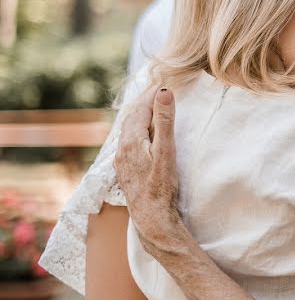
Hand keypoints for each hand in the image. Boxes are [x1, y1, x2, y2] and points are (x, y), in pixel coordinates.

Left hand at [114, 86, 183, 255]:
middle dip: (144, 100)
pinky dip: (138, 129)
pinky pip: (129, 141)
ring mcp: (122, 160)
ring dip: (140, 115)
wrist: (151, 218)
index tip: (163, 81)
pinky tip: (144, 133)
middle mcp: (122, 148)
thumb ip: (165, 121)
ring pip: (129, 129)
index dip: (151, 93)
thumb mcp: (167, 152)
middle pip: (132, 116)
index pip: (140, 108)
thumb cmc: (161, 187)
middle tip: (157, 88)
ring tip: (151, 106)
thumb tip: (163, 92)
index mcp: (131, 140)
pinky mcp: (126, 169)